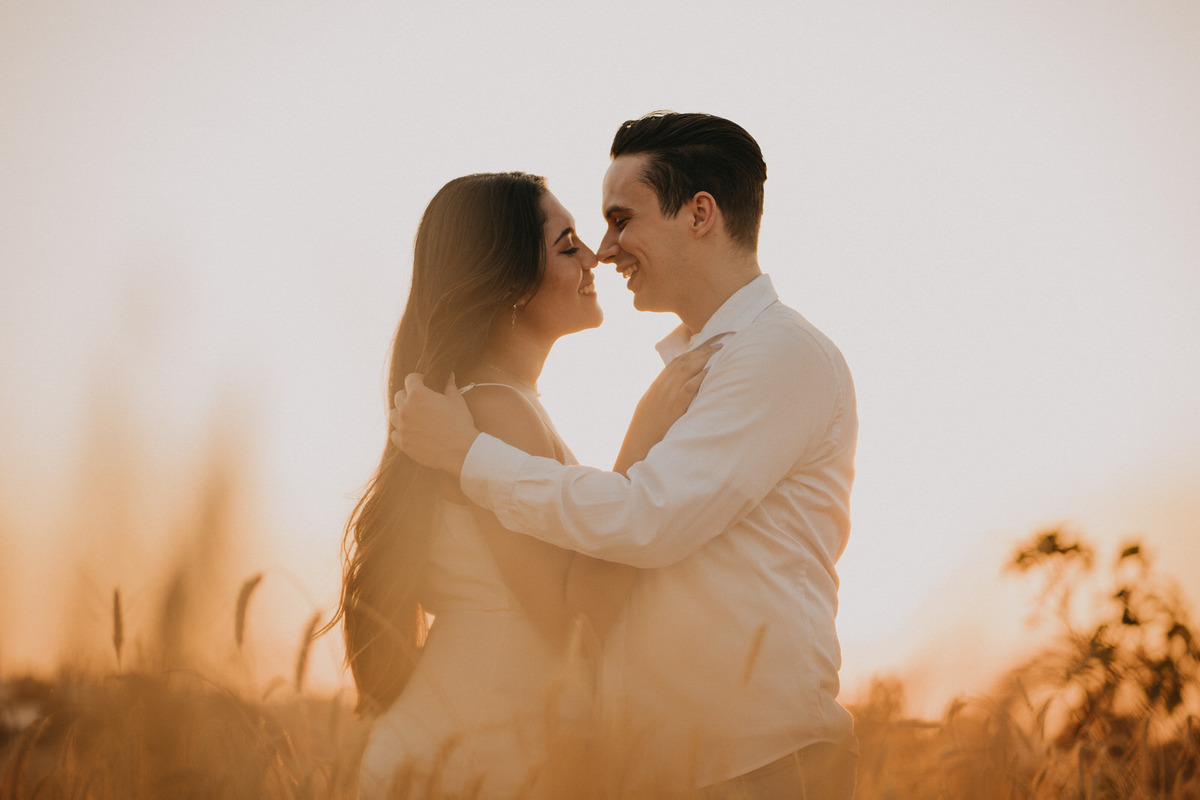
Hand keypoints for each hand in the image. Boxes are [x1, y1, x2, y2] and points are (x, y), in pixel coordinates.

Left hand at [389, 373, 477, 475]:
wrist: (460, 451)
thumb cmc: (459, 423)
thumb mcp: (456, 400)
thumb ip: (449, 385)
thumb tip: (449, 375)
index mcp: (418, 394)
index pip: (410, 379)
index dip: (418, 379)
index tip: (424, 382)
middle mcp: (405, 409)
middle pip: (399, 396)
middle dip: (408, 395)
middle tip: (420, 401)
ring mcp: (402, 427)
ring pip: (393, 414)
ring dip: (401, 413)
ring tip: (414, 417)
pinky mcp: (403, 443)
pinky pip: (394, 433)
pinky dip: (401, 431)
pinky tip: (411, 431)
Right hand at [614, 342, 718, 473]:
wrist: (637, 447)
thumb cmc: (647, 432)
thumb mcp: (652, 409)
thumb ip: (664, 398)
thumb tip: (678, 392)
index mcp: (656, 387)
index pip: (674, 363)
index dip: (691, 353)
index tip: (704, 347)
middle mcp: (661, 388)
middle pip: (682, 362)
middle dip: (701, 351)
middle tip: (717, 344)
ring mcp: (666, 396)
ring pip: (685, 370)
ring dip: (703, 358)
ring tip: (718, 351)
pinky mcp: (673, 408)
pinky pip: (688, 388)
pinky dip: (698, 377)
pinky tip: (709, 371)